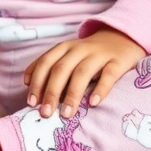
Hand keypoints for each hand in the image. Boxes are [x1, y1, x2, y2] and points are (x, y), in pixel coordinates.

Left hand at [23, 28, 144, 118]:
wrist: (121, 37)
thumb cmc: (89, 54)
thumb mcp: (68, 55)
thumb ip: (51, 67)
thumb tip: (29, 85)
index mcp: (65, 47)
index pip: (46, 62)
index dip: (37, 82)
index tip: (31, 102)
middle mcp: (80, 49)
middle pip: (61, 69)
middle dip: (51, 92)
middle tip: (45, 113)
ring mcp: (99, 55)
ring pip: (82, 73)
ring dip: (72, 94)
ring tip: (66, 114)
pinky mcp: (117, 62)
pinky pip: (108, 75)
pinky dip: (100, 89)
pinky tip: (93, 103)